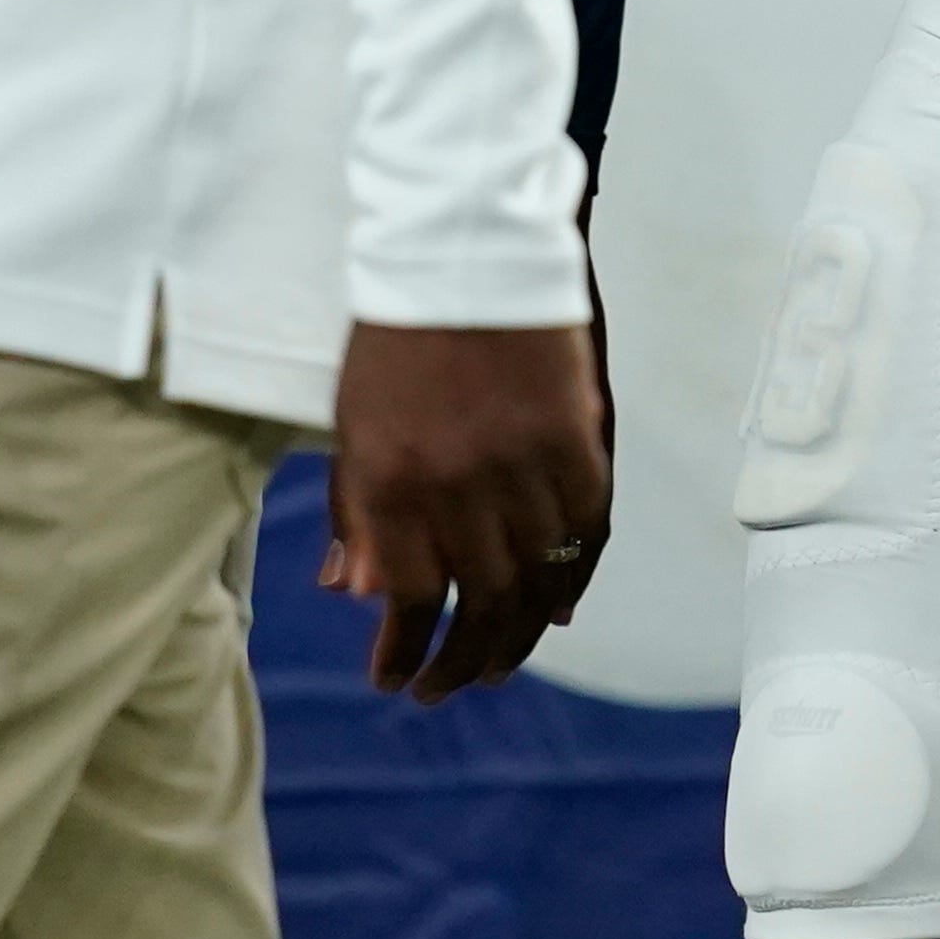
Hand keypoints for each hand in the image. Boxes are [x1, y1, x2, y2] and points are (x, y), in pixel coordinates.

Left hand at [326, 320, 608, 702]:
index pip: (406, 597)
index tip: (394, 681)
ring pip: (537, 581)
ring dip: (520, 636)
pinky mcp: (576, 439)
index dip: (403, 651)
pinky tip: (559, 610)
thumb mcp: (353, 425)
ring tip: (499, 666)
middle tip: (445, 689)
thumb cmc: (395, 338)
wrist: (466, 249)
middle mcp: (461, 485)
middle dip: (461, 660)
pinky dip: (576, 577)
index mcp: (392, 480)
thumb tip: (356, 594)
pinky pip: (586, 530)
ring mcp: (525, 463)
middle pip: (478, 603)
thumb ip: (356, 510)